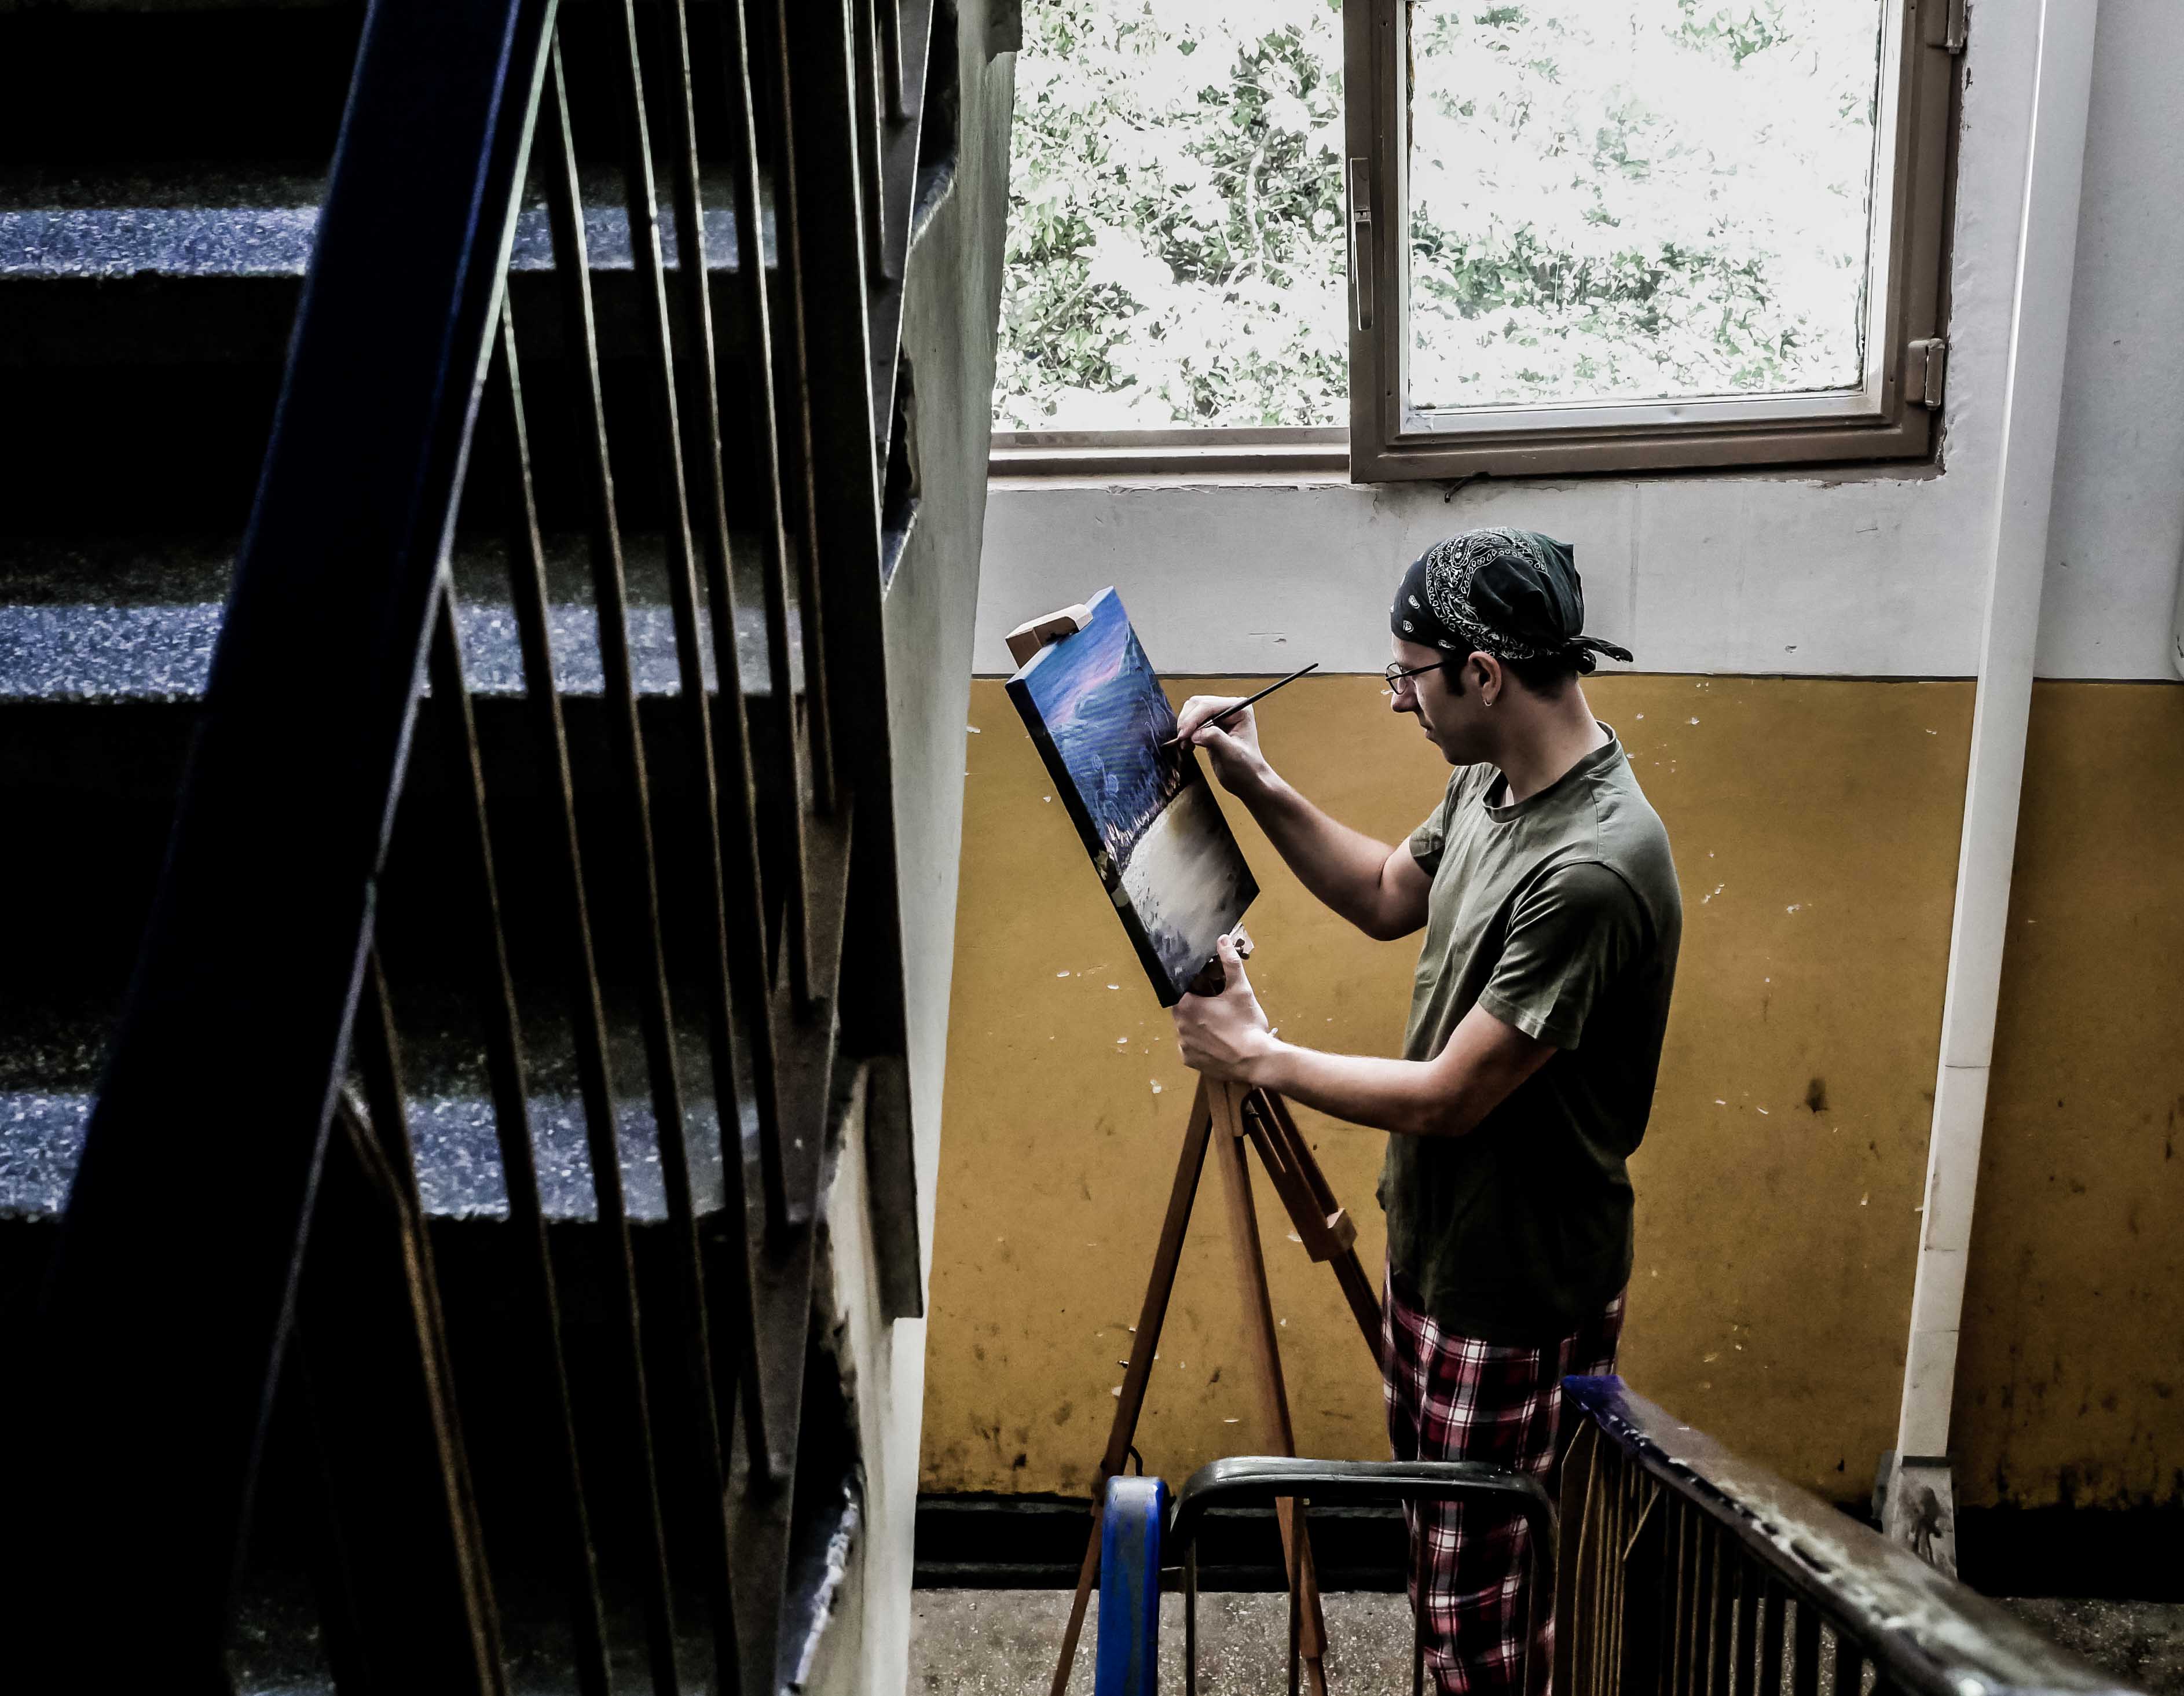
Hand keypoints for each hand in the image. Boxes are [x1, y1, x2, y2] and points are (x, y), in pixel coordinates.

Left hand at [1171, 934, 1277, 1081]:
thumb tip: (1222, 939)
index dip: (1193, 989)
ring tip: (1220, 1027)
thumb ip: (1230, 963)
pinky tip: (1217, 1042)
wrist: (1256, 1061)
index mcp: (1186, 1006)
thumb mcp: (1241, 990)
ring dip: (1198, 1026)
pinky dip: (1201, 1044)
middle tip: (1218, 1008)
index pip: (1180, 990)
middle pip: (1183, 1010)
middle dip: (1197, 1007)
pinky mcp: (1189, 1061)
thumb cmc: (1247, 1023)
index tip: (1207, 991)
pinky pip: (1191, 1048)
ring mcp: (1183, 1046)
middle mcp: (1178, 1027)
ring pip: (1187, 1029)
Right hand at [1174, 694, 1268, 794]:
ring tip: (1186, 743)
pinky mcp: (1210, 726)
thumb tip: (1196, 733)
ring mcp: (1220, 716)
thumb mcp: (1232, 753)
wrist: (1247, 780)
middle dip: (1187, 721)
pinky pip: (1192, 722)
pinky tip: (1188, 744)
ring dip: (1185, 726)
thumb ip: (1215, 738)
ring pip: (1192, 711)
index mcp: (1240, 709)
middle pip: (1198, 704)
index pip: (1209, 705)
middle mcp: (1230, 708)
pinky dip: (1186, 732)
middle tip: (1183, 739)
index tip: (1184, 734)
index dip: (1193, 718)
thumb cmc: (1247, 767)